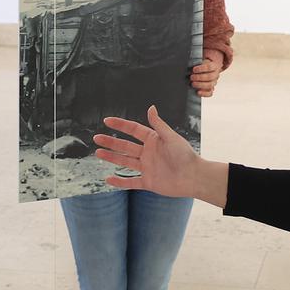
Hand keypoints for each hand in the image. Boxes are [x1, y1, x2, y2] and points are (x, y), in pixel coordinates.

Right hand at [93, 105, 213, 201]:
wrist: (193, 177)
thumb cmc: (185, 155)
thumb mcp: (170, 137)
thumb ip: (158, 124)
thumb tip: (151, 107)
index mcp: (153, 140)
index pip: (133, 130)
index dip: (120, 125)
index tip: (106, 120)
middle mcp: (148, 153)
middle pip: (125, 146)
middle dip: (110, 142)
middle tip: (96, 138)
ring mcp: (147, 168)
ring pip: (125, 162)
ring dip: (111, 157)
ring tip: (98, 153)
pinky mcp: (148, 182)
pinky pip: (131, 182)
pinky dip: (119, 182)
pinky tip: (107, 179)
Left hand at [190, 49, 224, 96]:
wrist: (205, 71)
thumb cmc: (200, 66)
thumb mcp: (199, 62)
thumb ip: (195, 62)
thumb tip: (187, 64)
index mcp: (214, 66)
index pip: (210, 67)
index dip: (201, 68)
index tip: (194, 69)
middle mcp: (215, 74)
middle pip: (210, 77)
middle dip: (200, 77)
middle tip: (191, 77)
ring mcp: (214, 82)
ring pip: (210, 85)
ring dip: (200, 85)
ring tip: (193, 84)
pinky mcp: (211, 89)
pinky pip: (210, 93)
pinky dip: (204, 93)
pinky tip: (198, 92)